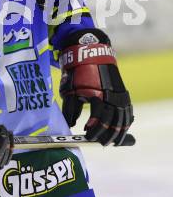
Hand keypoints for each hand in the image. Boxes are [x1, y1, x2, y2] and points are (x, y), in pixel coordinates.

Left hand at [59, 29, 133, 145]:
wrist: (91, 54)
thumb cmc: (77, 73)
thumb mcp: (70, 89)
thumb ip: (70, 109)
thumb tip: (70, 125)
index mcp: (98, 95)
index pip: (98, 119)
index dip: (93, 130)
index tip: (86, 134)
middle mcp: (111, 97)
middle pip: (112, 122)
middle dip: (105, 135)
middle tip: (98, 142)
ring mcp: (120, 95)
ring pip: (122, 120)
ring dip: (117, 132)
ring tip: (110, 142)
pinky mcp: (124, 94)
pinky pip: (128, 113)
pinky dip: (125, 124)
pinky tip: (120, 131)